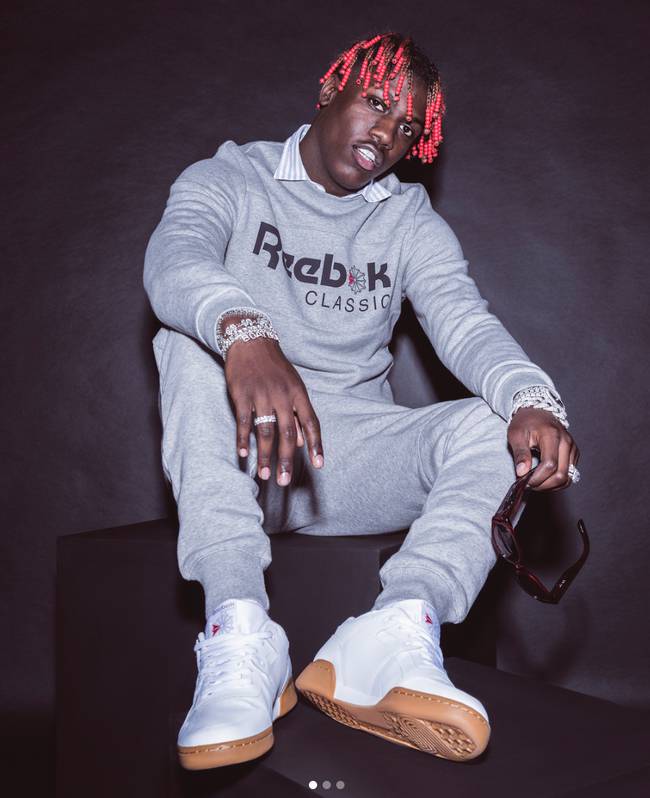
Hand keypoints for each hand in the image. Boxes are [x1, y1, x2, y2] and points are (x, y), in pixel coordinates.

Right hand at [222, 326, 323, 486]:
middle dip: (287, 459)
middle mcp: (282, 396)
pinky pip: (244, 421)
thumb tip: (303, 442)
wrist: (250, 340)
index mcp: (299, 394)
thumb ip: (298, 414)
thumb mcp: (293, 386)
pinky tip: (244, 455)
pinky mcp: (242, 394)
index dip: (316, 445)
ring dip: (265, 455)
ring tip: (265, 475)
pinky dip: (243, 439)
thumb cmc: (274, 367)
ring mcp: (261, 395)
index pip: (311, 423)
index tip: (319, 465)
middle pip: (287, 433)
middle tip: (284, 481)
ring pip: (265, 431)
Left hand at [507, 407, 579, 490]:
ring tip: (535, 482)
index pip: (550, 465)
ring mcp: (572, 449)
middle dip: (544, 485)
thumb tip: (521, 472)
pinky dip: (557, 482)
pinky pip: (570, 475)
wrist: (537, 413)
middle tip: (529, 484)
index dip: (537, 478)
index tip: (525, 481)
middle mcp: (566, 442)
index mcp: (552, 435)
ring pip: (567, 478)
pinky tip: (544, 479)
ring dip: (551, 486)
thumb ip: (520, 454)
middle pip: (561, 474)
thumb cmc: (525, 423)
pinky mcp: (574, 454)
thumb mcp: (516, 435)